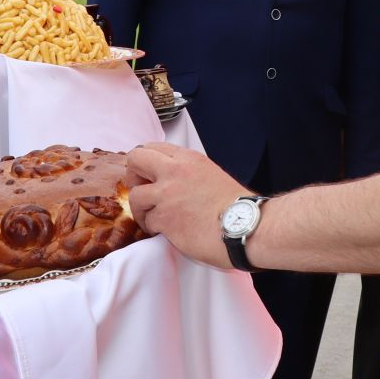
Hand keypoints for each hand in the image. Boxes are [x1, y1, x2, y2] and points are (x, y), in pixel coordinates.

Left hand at [124, 142, 245, 268]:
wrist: (245, 227)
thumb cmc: (235, 207)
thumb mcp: (210, 175)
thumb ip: (186, 172)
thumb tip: (169, 180)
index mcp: (188, 159)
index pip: (151, 147)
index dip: (145, 163)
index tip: (148, 176)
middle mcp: (174, 172)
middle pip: (135, 160)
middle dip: (133, 177)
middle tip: (143, 192)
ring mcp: (167, 195)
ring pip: (135, 196)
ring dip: (141, 209)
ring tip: (155, 218)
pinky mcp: (164, 218)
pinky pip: (146, 221)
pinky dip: (153, 228)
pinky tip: (168, 231)